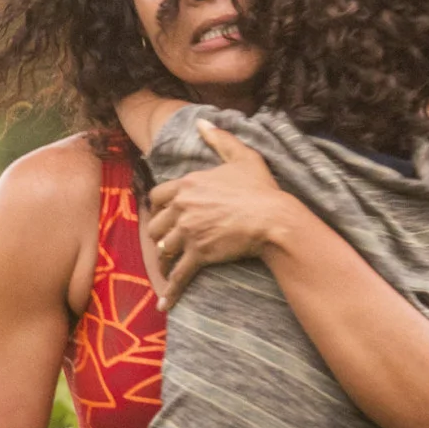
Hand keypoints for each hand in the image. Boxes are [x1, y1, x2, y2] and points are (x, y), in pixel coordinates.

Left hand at [147, 120, 294, 308]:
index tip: (161, 215)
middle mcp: (182, 208)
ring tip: (166, 269)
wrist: (273, 218)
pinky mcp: (199, 255)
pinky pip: (178, 276)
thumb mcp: (242, 156)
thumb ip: (219, 138)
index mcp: (188, 184)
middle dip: (159, 234)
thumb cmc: (260, 188)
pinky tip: (164, 304)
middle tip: (164, 242)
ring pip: (164, 249)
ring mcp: (189, 233)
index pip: (157, 196)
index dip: (157, 207)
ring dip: (164, 260)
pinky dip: (170, 292)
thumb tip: (202, 122)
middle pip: (155, 225)